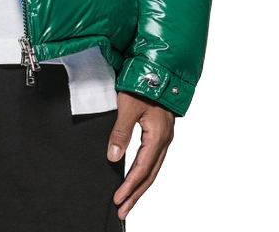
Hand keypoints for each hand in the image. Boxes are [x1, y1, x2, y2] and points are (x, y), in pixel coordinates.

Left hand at [107, 91, 174, 219]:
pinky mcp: (161, 132)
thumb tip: (113, 157)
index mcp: (158, 136)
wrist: (159, 69)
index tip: (118, 200)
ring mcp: (165, 136)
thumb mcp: (128, 106)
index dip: (129, 186)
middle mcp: (165, 139)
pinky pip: (154, 159)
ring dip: (140, 186)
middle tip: (123, 211)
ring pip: (153, 168)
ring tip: (128, 200)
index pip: (142, 169)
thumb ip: (121, 132)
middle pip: (150, 175)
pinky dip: (145, 172)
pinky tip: (138, 177)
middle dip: (136, 194)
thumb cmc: (143, 84)